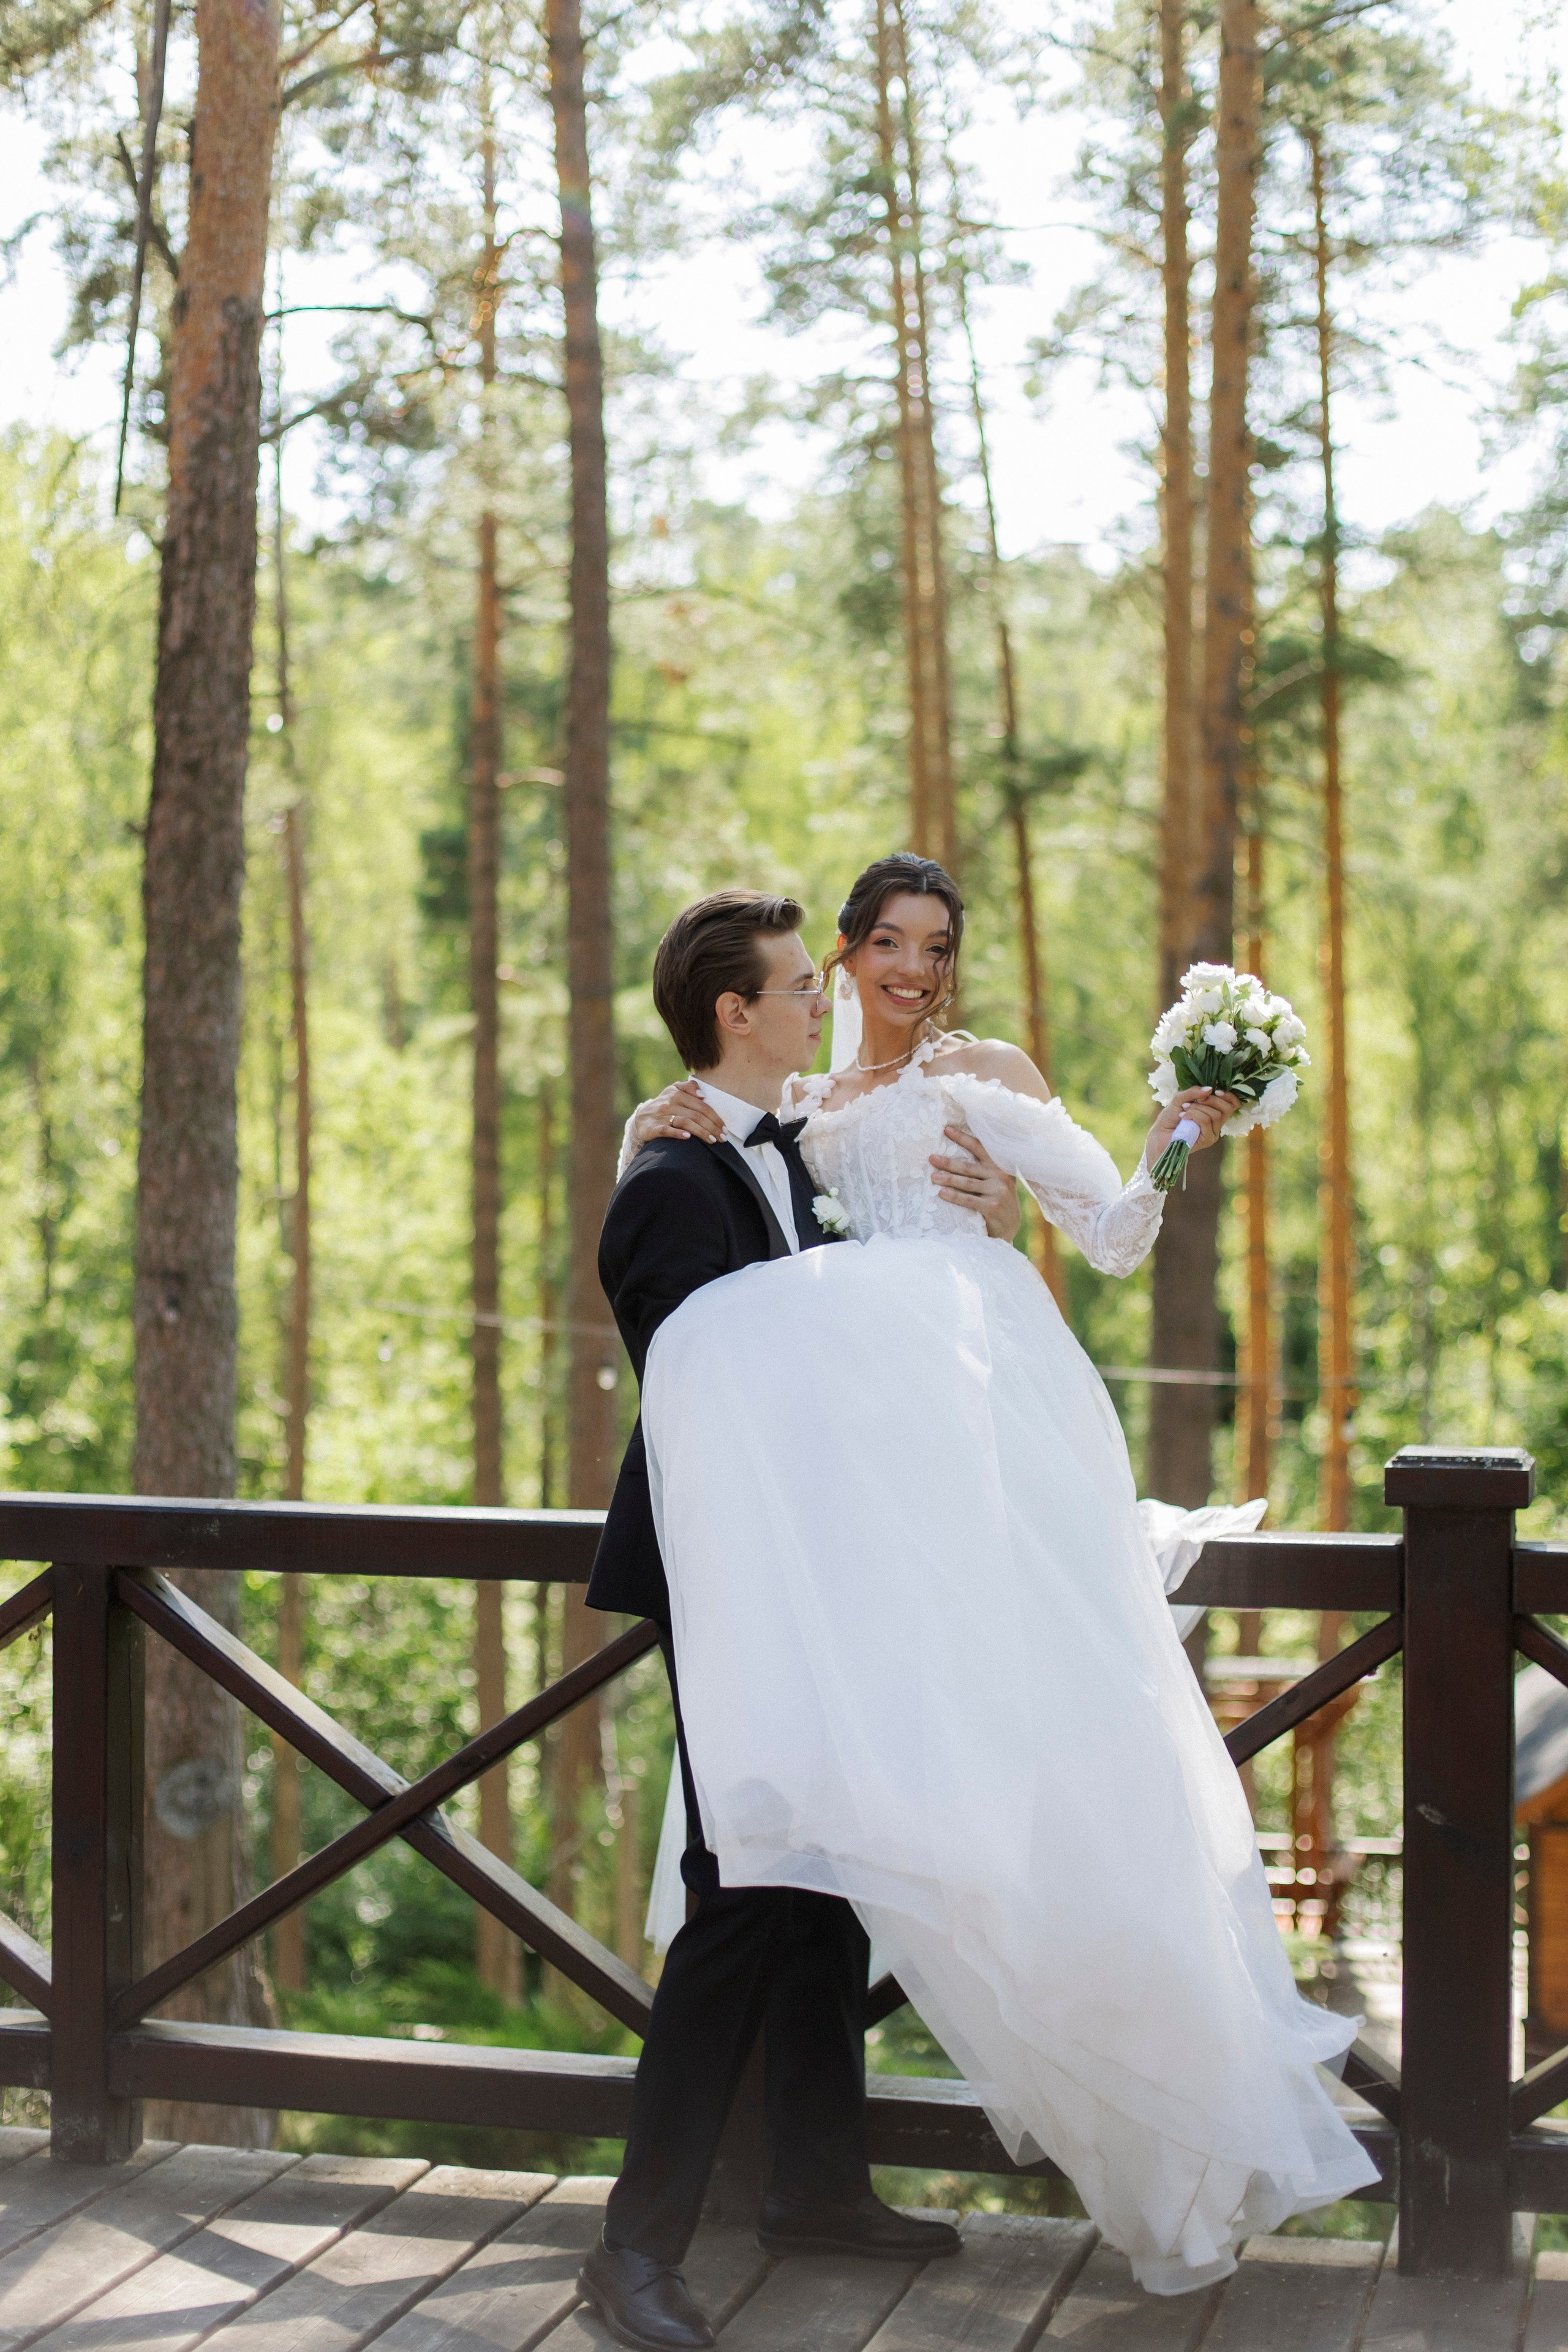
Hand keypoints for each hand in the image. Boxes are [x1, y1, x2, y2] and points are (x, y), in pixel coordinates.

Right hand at [629, 1079, 726, 1149]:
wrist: (641, 1117)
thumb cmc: (664, 1104)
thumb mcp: (674, 1090)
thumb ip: (689, 1087)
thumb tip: (702, 1095)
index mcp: (677, 1094)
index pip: (702, 1107)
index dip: (715, 1118)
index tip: (724, 1129)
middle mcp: (670, 1104)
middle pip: (696, 1116)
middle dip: (712, 1128)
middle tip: (722, 1138)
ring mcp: (661, 1116)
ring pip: (685, 1122)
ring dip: (701, 1132)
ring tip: (712, 1140)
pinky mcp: (653, 1128)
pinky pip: (666, 1130)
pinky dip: (677, 1133)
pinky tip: (688, 1137)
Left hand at [930, 1125, 1021, 1243]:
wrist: (1010, 1228)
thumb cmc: (997, 1202)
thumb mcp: (996, 1182)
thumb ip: (983, 1170)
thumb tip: (953, 1157)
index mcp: (1000, 1167)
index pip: (980, 1148)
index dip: (963, 1138)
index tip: (946, 1129)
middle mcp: (1001, 1177)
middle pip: (969, 1167)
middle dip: (948, 1162)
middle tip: (931, 1158)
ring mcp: (998, 1192)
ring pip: (967, 1182)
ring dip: (948, 1179)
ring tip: (933, 1176)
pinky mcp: (993, 1207)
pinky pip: (969, 1199)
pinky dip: (954, 1196)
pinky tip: (941, 1193)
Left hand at [1143, 1085, 1242, 1168]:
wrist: (1159, 1135)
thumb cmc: (1170, 1118)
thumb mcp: (1180, 1099)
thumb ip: (1193, 1092)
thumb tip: (1209, 1089)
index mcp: (1214, 1113)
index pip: (1233, 1104)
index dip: (1228, 1096)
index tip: (1215, 1090)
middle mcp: (1216, 1124)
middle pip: (1227, 1108)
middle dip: (1210, 1100)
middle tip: (1194, 1101)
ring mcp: (1213, 1133)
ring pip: (1215, 1114)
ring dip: (1197, 1108)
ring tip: (1184, 1110)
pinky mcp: (1206, 1140)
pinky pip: (1206, 1121)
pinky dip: (1194, 1115)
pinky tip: (1183, 1117)